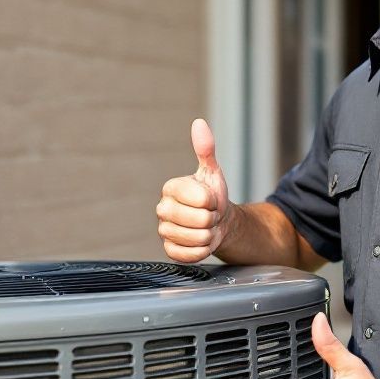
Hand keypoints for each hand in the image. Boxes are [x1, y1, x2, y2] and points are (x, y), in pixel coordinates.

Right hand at [156, 118, 232, 262]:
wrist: (217, 221)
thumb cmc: (212, 195)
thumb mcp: (212, 172)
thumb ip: (205, 149)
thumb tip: (199, 124)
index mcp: (170, 188)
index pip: (201, 199)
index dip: (213, 200)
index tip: (211, 199)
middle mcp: (163, 209)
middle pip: (200, 220)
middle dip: (212, 219)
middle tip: (209, 214)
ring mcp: (164, 230)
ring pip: (197, 238)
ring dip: (209, 235)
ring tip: (205, 227)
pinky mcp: (169, 250)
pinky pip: (189, 254)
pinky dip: (201, 250)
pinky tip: (200, 241)